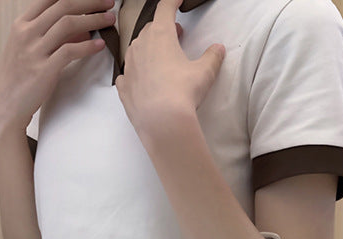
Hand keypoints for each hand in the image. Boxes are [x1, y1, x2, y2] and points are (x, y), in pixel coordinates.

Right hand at [0, 0, 113, 135]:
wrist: (5, 105)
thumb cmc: (20, 77)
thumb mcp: (30, 49)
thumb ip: (51, 36)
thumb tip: (82, 29)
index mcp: (22, 24)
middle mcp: (27, 32)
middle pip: (63, 6)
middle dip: (89, 2)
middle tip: (109, 3)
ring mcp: (34, 50)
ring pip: (68, 24)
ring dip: (93, 19)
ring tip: (110, 19)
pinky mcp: (44, 69)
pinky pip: (70, 51)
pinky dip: (88, 46)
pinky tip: (100, 45)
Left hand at [115, 0, 224, 133]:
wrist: (161, 122)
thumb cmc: (183, 92)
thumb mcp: (204, 73)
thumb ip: (212, 57)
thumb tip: (218, 49)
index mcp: (160, 35)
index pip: (165, 8)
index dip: (172, 1)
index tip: (177, 0)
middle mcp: (141, 45)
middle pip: (150, 29)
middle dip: (163, 29)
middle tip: (176, 35)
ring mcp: (129, 66)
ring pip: (136, 49)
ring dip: (148, 49)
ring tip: (160, 59)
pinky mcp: (124, 87)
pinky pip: (127, 74)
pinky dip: (135, 74)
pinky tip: (142, 81)